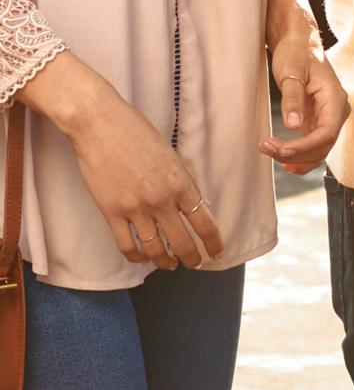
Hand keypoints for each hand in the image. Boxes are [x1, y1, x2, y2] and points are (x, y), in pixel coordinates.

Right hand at [23, 52, 223, 269]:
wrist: (100, 124)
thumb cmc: (136, 133)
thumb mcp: (170, 155)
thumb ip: (181, 182)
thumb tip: (192, 206)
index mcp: (181, 183)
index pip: (204, 222)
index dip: (213, 243)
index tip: (217, 252)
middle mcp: (161, 200)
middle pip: (182, 242)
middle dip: (192, 258)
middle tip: (195, 264)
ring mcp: (135, 208)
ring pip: (155, 249)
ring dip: (165, 262)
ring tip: (169, 264)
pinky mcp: (111, 212)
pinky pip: (127, 246)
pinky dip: (137, 256)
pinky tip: (143, 257)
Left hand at [260, 35, 348, 175]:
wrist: (299, 43)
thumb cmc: (296, 53)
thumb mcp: (290, 72)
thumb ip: (292, 99)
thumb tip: (293, 126)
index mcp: (335, 98)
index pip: (327, 133)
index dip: (306, 146)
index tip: (282, 149)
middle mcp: (337, 111)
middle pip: (323, 145)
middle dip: (296, 153)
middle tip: (266, 147)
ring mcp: (329, 117)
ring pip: (319, 149)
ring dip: (296, 157)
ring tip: (268, 150)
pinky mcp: (318, 120)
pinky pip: (314, 144)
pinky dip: (301, 155)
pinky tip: (285, 161)